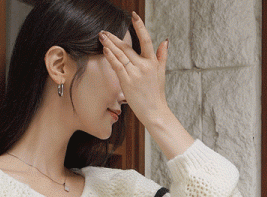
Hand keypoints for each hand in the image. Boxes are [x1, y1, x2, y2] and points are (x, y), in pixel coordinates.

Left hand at [99, 12, 169, 126]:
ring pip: (120, 55)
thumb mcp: (161, 73)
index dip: (140, 26)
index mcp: (152, 62)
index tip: (133, 15)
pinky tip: (105, 49)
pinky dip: (111, 57)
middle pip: (127, 47)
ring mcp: (135, 73)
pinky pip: (117, 66)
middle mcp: (144, 65)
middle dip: (114, 38)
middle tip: (104, 31)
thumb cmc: (156, 95)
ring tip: (101, 37)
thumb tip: (165, 41)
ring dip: (109, 44)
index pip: (146, 39)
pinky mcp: (128, 82)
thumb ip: (162, 56)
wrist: (154, 112)